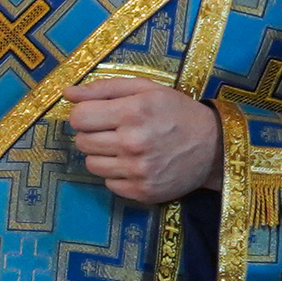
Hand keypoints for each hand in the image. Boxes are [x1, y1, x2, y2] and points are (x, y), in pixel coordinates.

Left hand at [64, 76, 222, 203]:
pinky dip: (117, 173)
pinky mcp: (142, 191)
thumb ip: (104, 88)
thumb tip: (67, 93)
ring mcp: (138, 170)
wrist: (214, 147)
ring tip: (125, 147)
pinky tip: (135, 163)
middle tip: (114, 130)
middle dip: (92, 134)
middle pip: (82, 142)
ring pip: (91, 164)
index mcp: (133, 112)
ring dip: (102, 155)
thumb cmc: (177, 112)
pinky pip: (108, 183)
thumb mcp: (146, 89)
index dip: (83, 114)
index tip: (96, 114)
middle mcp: (133, 143)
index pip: (78, 117)